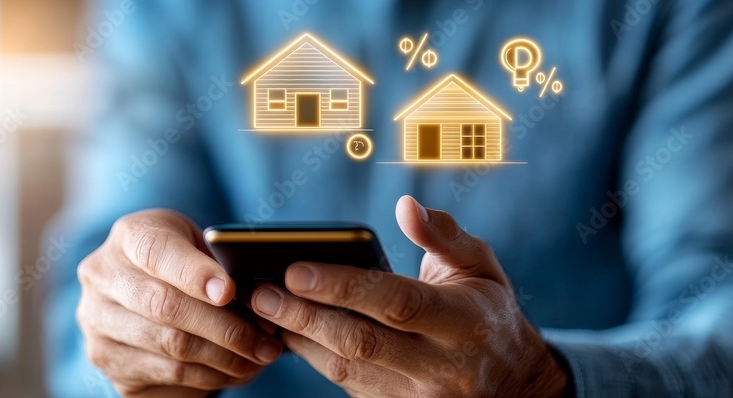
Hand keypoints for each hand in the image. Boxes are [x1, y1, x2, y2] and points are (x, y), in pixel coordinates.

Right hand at [76, 209, 282, 397]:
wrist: (143, 287)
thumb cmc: (183, 260)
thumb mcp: (197, 243)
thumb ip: (220, 261)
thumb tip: (259, 296)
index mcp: (128, 236)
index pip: (155, 252)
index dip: (193, 273)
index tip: (229, 291)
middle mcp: (102, 278)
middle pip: (165, 306)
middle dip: (225, 326)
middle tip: (267, 338)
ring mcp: (98, 323)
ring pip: (170, 346)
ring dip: (225, 356)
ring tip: (261, 355)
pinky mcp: (108, 360)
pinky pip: (168, 375)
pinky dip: (211, 376)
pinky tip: (238, 369)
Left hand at [249, 196, 567, 396]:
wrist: (513, 386)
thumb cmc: (487, 312)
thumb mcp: (481, 268)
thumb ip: (443, 236)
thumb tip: (405, 207)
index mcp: (465, 322)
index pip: (397, 303)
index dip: (343, 287)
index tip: (295, 269)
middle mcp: (441, 365)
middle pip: (361, 342)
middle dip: (304, 316)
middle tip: (261, 293)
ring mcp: (417, 395)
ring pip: (346, 369)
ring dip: (300, 338)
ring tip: (264, 308)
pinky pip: (347, 385)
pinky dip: (314, 357)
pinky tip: (288, 332)